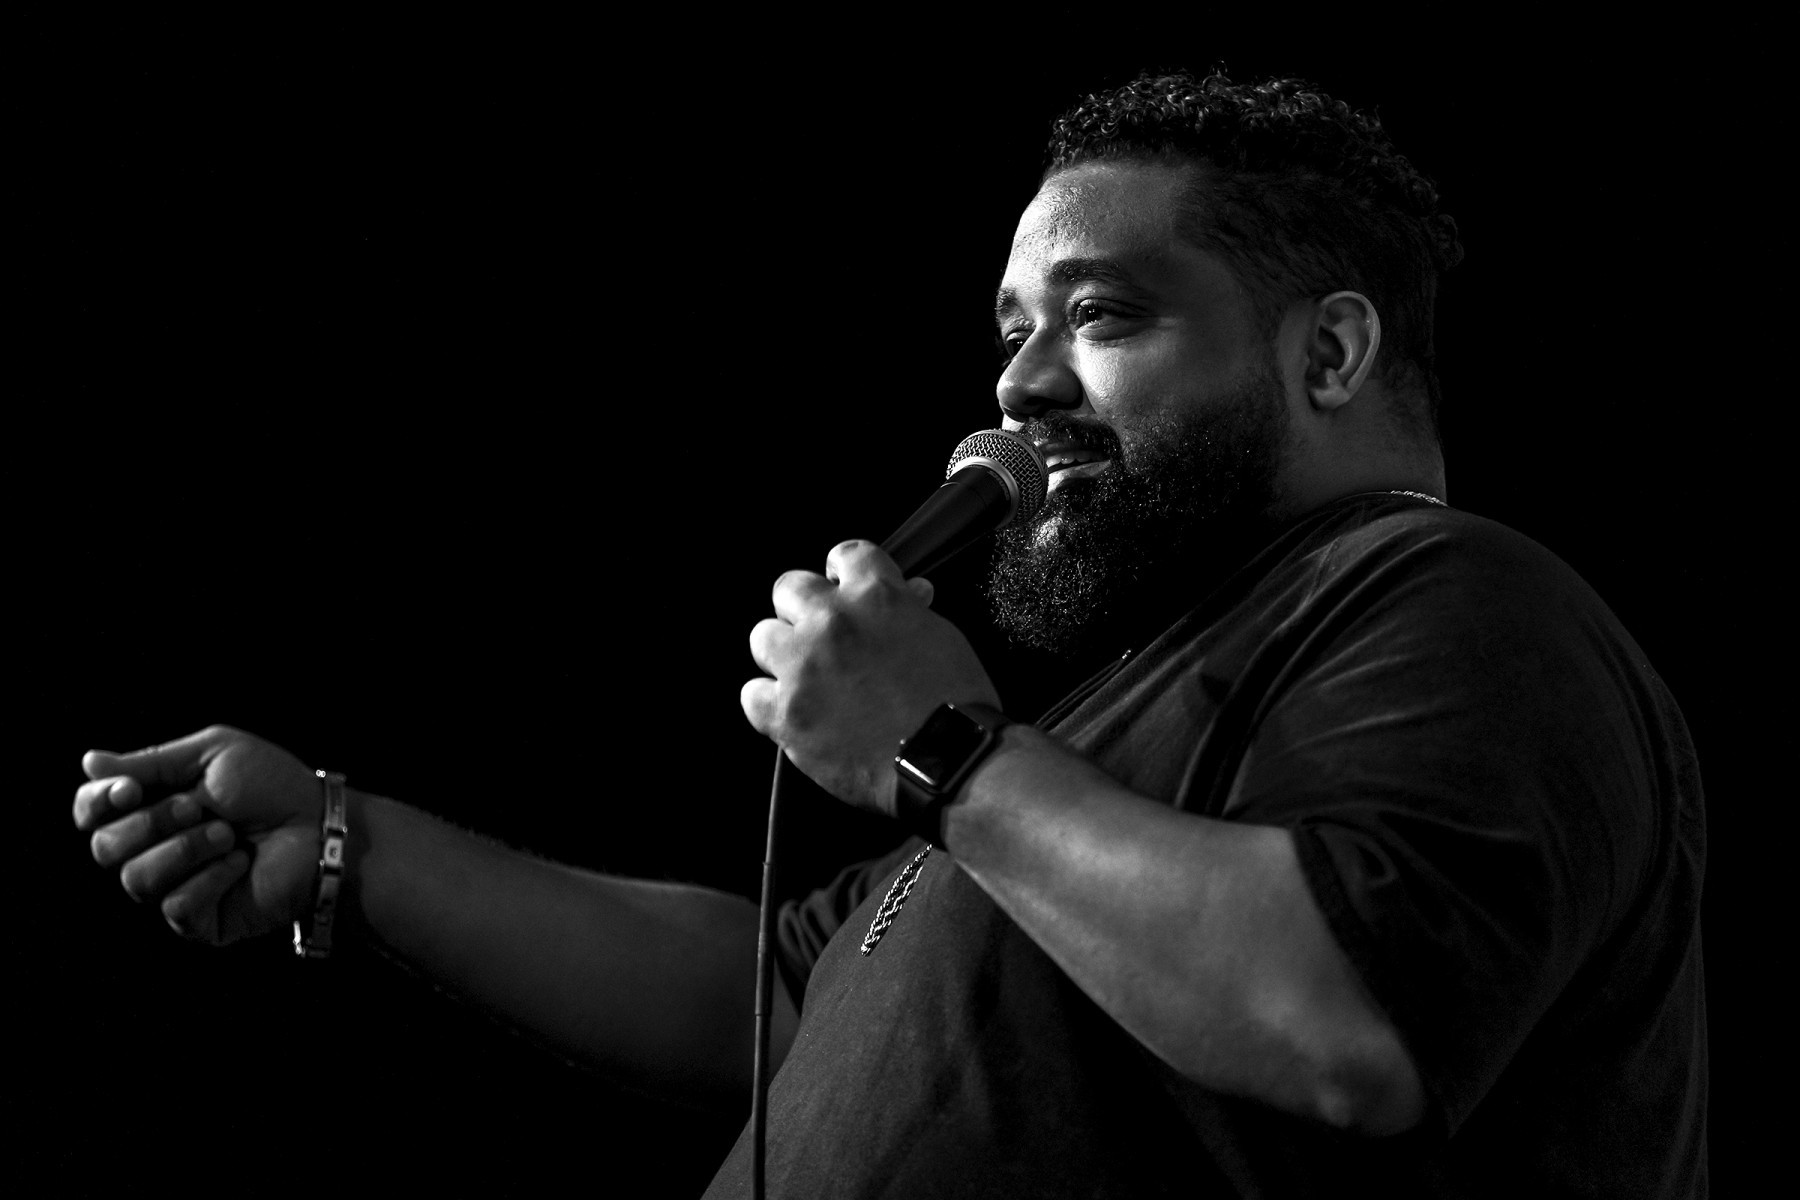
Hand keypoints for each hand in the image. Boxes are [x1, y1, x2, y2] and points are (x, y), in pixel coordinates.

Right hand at [73, 725, 323, 944]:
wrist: (319, 826)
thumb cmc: (271, 785)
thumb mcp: (212, 755)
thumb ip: (150, 762)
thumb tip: (88, 763)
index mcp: (151, 807)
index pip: (90, 812)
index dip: (96, 803)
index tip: (129, 790)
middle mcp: (154, 849)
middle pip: (104, 848)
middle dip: (150, 823)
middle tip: (199, 807)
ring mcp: (174, 887)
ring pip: (136, 879)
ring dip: (186, 848)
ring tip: (229, 835)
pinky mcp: (199, 920)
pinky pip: (175, 905)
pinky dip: (212, 877)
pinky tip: (241, 864)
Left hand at [742, 539, 1000, 816]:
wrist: (950, 761)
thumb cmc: (956, 703)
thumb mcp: (943, 637)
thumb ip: (911, 610)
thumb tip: (907, 593)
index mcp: (876, 596)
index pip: (846, 555)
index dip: (843, 572)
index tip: (842, 585)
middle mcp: (832, 622)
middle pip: (790, 588)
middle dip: (805, 608)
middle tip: (821, 635)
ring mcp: (803, 667)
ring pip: (763, 637)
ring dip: (783, 653)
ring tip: (806, 676)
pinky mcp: (787, 714)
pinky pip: (752, 695)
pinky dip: (770, 703)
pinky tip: (794, 712)